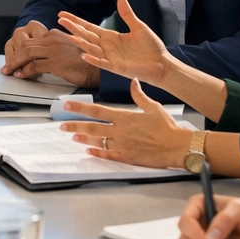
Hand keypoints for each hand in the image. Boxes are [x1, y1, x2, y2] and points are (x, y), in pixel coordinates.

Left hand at [2, 21, 100, 85]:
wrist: (98, 68)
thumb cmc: (84, 61)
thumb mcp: (66, 48)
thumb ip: (52, 48)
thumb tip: (38, 57)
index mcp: (54, 34)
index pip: (30, 40)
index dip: (19, 50)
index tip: (13, 58)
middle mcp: (53, 39)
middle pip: (25, 46)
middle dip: (13, 57)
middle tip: (7, 66)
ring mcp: (54, 50)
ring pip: (27, 54)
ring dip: (15, 63)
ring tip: (9, 70)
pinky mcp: (56, 61)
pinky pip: (34, 66)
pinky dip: (25, 71)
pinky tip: (21, 75)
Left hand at [56, 78, 192, 168]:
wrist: (178, 146)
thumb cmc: (168, 127)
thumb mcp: (153, 107)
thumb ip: (139, 95)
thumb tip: (133, 81)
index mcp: (125, 116)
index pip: (97, 110)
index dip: (80, 108)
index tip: (67, 105)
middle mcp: (120, 130)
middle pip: (92, 127)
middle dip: (75, 124)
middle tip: (61, 124)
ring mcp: (122, 145)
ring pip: (98, 140)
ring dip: (84, 138)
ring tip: (72, 135)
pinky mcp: (127, 157)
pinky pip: (108, 155)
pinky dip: (97, 153)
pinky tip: (89, 151)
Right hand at [58, 0, 173, 86]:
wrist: (161, 64)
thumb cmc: (152, 47)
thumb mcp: (139, 27)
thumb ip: (127, 15)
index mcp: (110, 36)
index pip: (89, 27)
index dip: (76, 21)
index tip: (63, 15)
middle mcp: (106, 46)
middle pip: (86, 35)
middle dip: (73, 27)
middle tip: (60, 20)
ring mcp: (109, 57)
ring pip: (89, 48)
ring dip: (79, 41)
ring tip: (68, 34)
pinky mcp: (115, 67)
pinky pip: (100, 63)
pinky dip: (92, 59)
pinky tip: (83, 54)